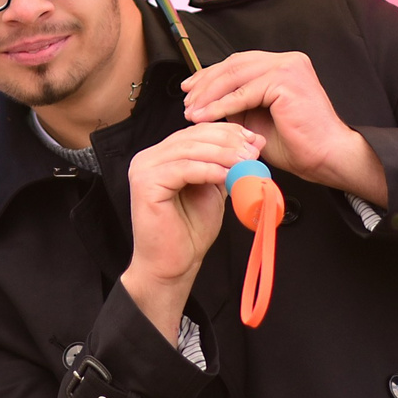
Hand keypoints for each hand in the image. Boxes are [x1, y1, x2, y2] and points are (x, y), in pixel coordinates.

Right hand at [119, 122, 262, 338]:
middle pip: (192, 137)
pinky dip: (209, 170)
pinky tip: (228, 175)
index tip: (253, 139)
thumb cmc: (189, 232)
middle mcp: (149, 158)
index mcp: (162, 156)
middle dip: (228, 141)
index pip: (196, 133)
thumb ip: (225, 166)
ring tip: (246, 162)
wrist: (172, 266)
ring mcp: (143, 169)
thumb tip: (251, 144)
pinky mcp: (144, 184)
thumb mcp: (213, 190)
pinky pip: (182, 169)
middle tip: (253, 151)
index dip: (226, 131)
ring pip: (189, 150)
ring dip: (223, 154)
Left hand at [181, 50, 387, 207]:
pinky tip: (205, 116)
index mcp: (284, 65)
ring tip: (190, 111)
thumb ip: (239, 105)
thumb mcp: (258, 119)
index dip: (211, 75)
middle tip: (186, 100)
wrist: (327, 157)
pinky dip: (221, 105)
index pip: (238, 64)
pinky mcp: (286, 80)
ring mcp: (288, 66)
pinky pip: (244, 92)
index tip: (189, 89)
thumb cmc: (299, 144)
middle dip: (205, 83)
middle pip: (234, 65)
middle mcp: (287, 60)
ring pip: (235, 76)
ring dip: (209, 94)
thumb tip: (209, 102)